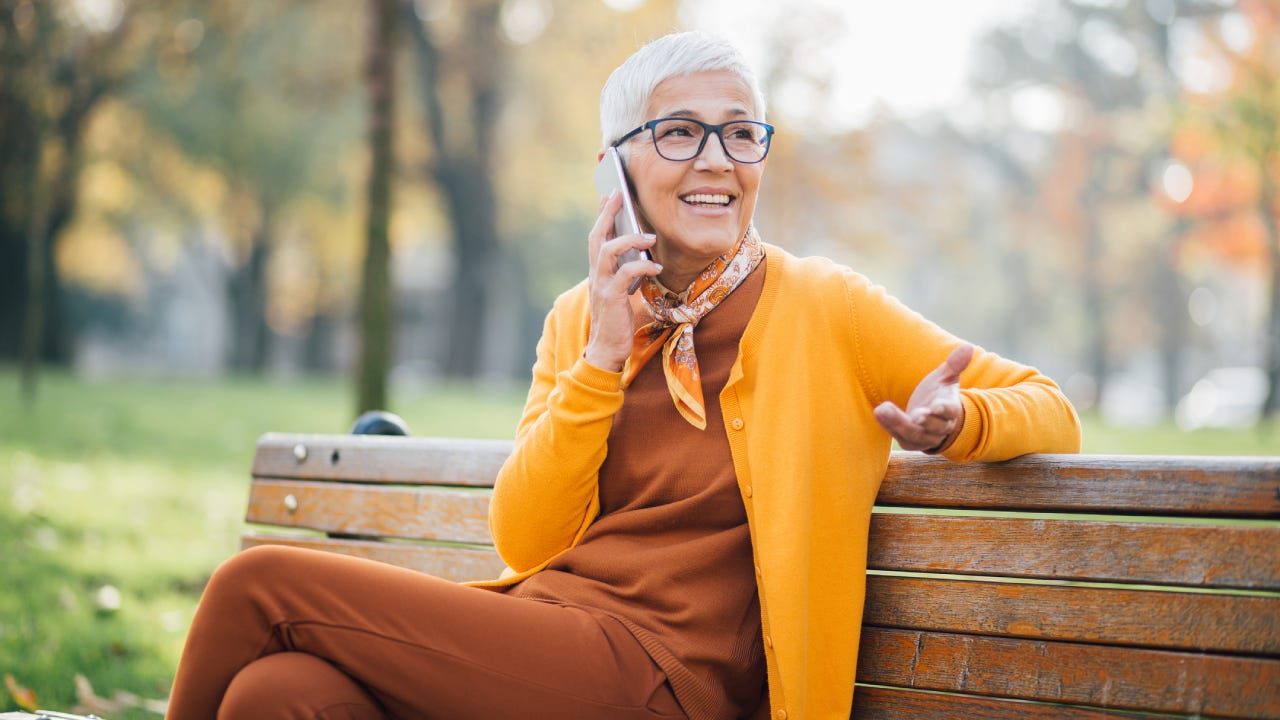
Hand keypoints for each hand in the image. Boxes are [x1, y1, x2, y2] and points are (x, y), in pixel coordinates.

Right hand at [583, 191, 660, 371]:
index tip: (609, 195)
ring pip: (607, 250)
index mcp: (597, 271)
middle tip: (619, 195)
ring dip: (629, 239)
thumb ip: (625, 272)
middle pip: (597, 236)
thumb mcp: (619, 291)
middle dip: (607, 214)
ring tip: (650, 237)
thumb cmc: (616, 320)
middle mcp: (595, 274)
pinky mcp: (611, 297)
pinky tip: (656, 266)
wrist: (606, 349)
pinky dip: (642, 267)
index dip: (602, 215)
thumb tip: (641, 253)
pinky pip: (625, 274)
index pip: (596, 237)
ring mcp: (601, 285)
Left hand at [874, 344, 973, 452]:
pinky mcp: (910, 442)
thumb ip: (954, 365)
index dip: (944, 409)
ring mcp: (925, 437)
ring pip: (913, 433)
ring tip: (882, 409)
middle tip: (914, 415)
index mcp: (951, 409)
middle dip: (924, 421)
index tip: (936, 406)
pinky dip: (888, 425)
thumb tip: (968, 347)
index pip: (950, 411)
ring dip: (897, 423)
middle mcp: (940, 427)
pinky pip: (898, 436)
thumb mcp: (947, 378)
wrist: (934, 418)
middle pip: (933, 427)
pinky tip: (878, 413)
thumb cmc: (940, 393)